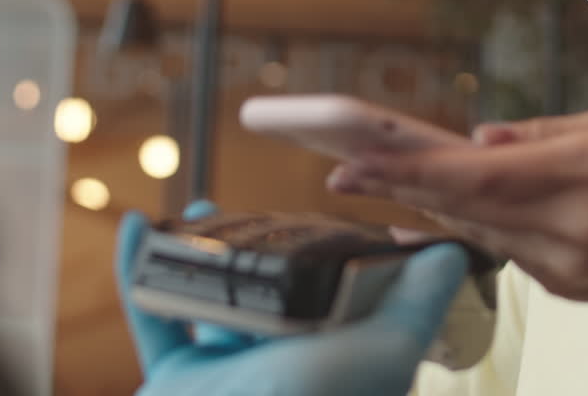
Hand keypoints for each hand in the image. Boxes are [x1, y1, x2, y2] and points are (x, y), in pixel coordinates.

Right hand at [116, 202, 470, 395]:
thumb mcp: (383, 350)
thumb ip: (417, 305)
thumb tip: (451, 255)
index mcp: (334, 361)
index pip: (337, 298)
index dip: (329, 254)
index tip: (317, 211)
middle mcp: (283, 369)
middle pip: (268, 295)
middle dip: (257, 247)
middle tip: (249, 208)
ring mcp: (226, 378)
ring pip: (209, 302)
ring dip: (199, 253)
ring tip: (197, 210)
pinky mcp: (177, 381)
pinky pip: (152, 319)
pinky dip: (137, 275)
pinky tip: (136, 229)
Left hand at [328, 108, 587, 320]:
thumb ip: (546, 131)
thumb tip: (477, 136)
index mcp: (586, 174)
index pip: (480, 175)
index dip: (413, 170)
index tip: (358, 162)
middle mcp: (568, 226)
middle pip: (463, 207)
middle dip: (397, 186)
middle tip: (340, 171)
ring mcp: (561, 265)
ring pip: (474, 230)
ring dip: (423, 204)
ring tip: (375, 178)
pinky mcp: (558, 287)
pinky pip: (499, 248)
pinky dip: (465, 224)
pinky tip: (433, 205)